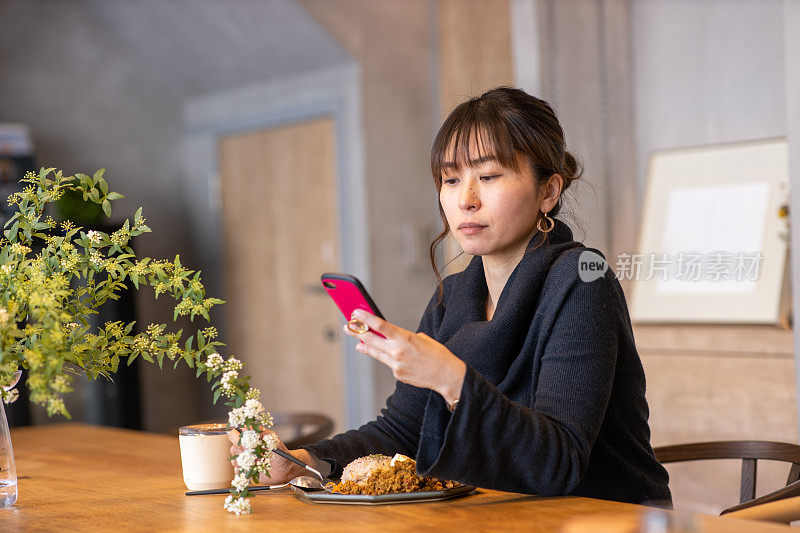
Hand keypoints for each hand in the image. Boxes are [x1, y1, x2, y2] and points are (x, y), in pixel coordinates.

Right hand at [227, 428, 302, 484]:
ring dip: (246, 462)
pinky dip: (244, 470)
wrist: (285, 469)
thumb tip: (250, 427)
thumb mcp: (274, 440)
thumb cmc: (281, 453)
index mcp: (251, 437)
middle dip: (243, 451)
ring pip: (234, 459)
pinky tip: (254, 468)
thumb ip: (263, 432)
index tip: (249, 442)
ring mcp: (245, 458)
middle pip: (233, 446)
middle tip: (255, 454)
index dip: (239, 437)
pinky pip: (237, 470)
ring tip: (259, 462)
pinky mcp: (245, 469)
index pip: (236, 432)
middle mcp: (246, 447)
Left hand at [343, 309, 465, 403]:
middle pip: (370, 339)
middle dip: (357, 332)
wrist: (446, 375)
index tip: (355, 313)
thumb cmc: (437, 354)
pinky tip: (387, 355)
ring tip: (357, 341)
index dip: (365, 318)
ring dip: (365, 345)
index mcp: (404, 338)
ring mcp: (395, 365)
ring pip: (375, 352)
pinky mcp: (397, 374)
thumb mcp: (421, 338)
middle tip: (348, 327)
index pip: (380, 325)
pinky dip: (386, 358)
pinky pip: (388, 363)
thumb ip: (402, 337)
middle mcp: (397, 352)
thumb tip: (389, 337)